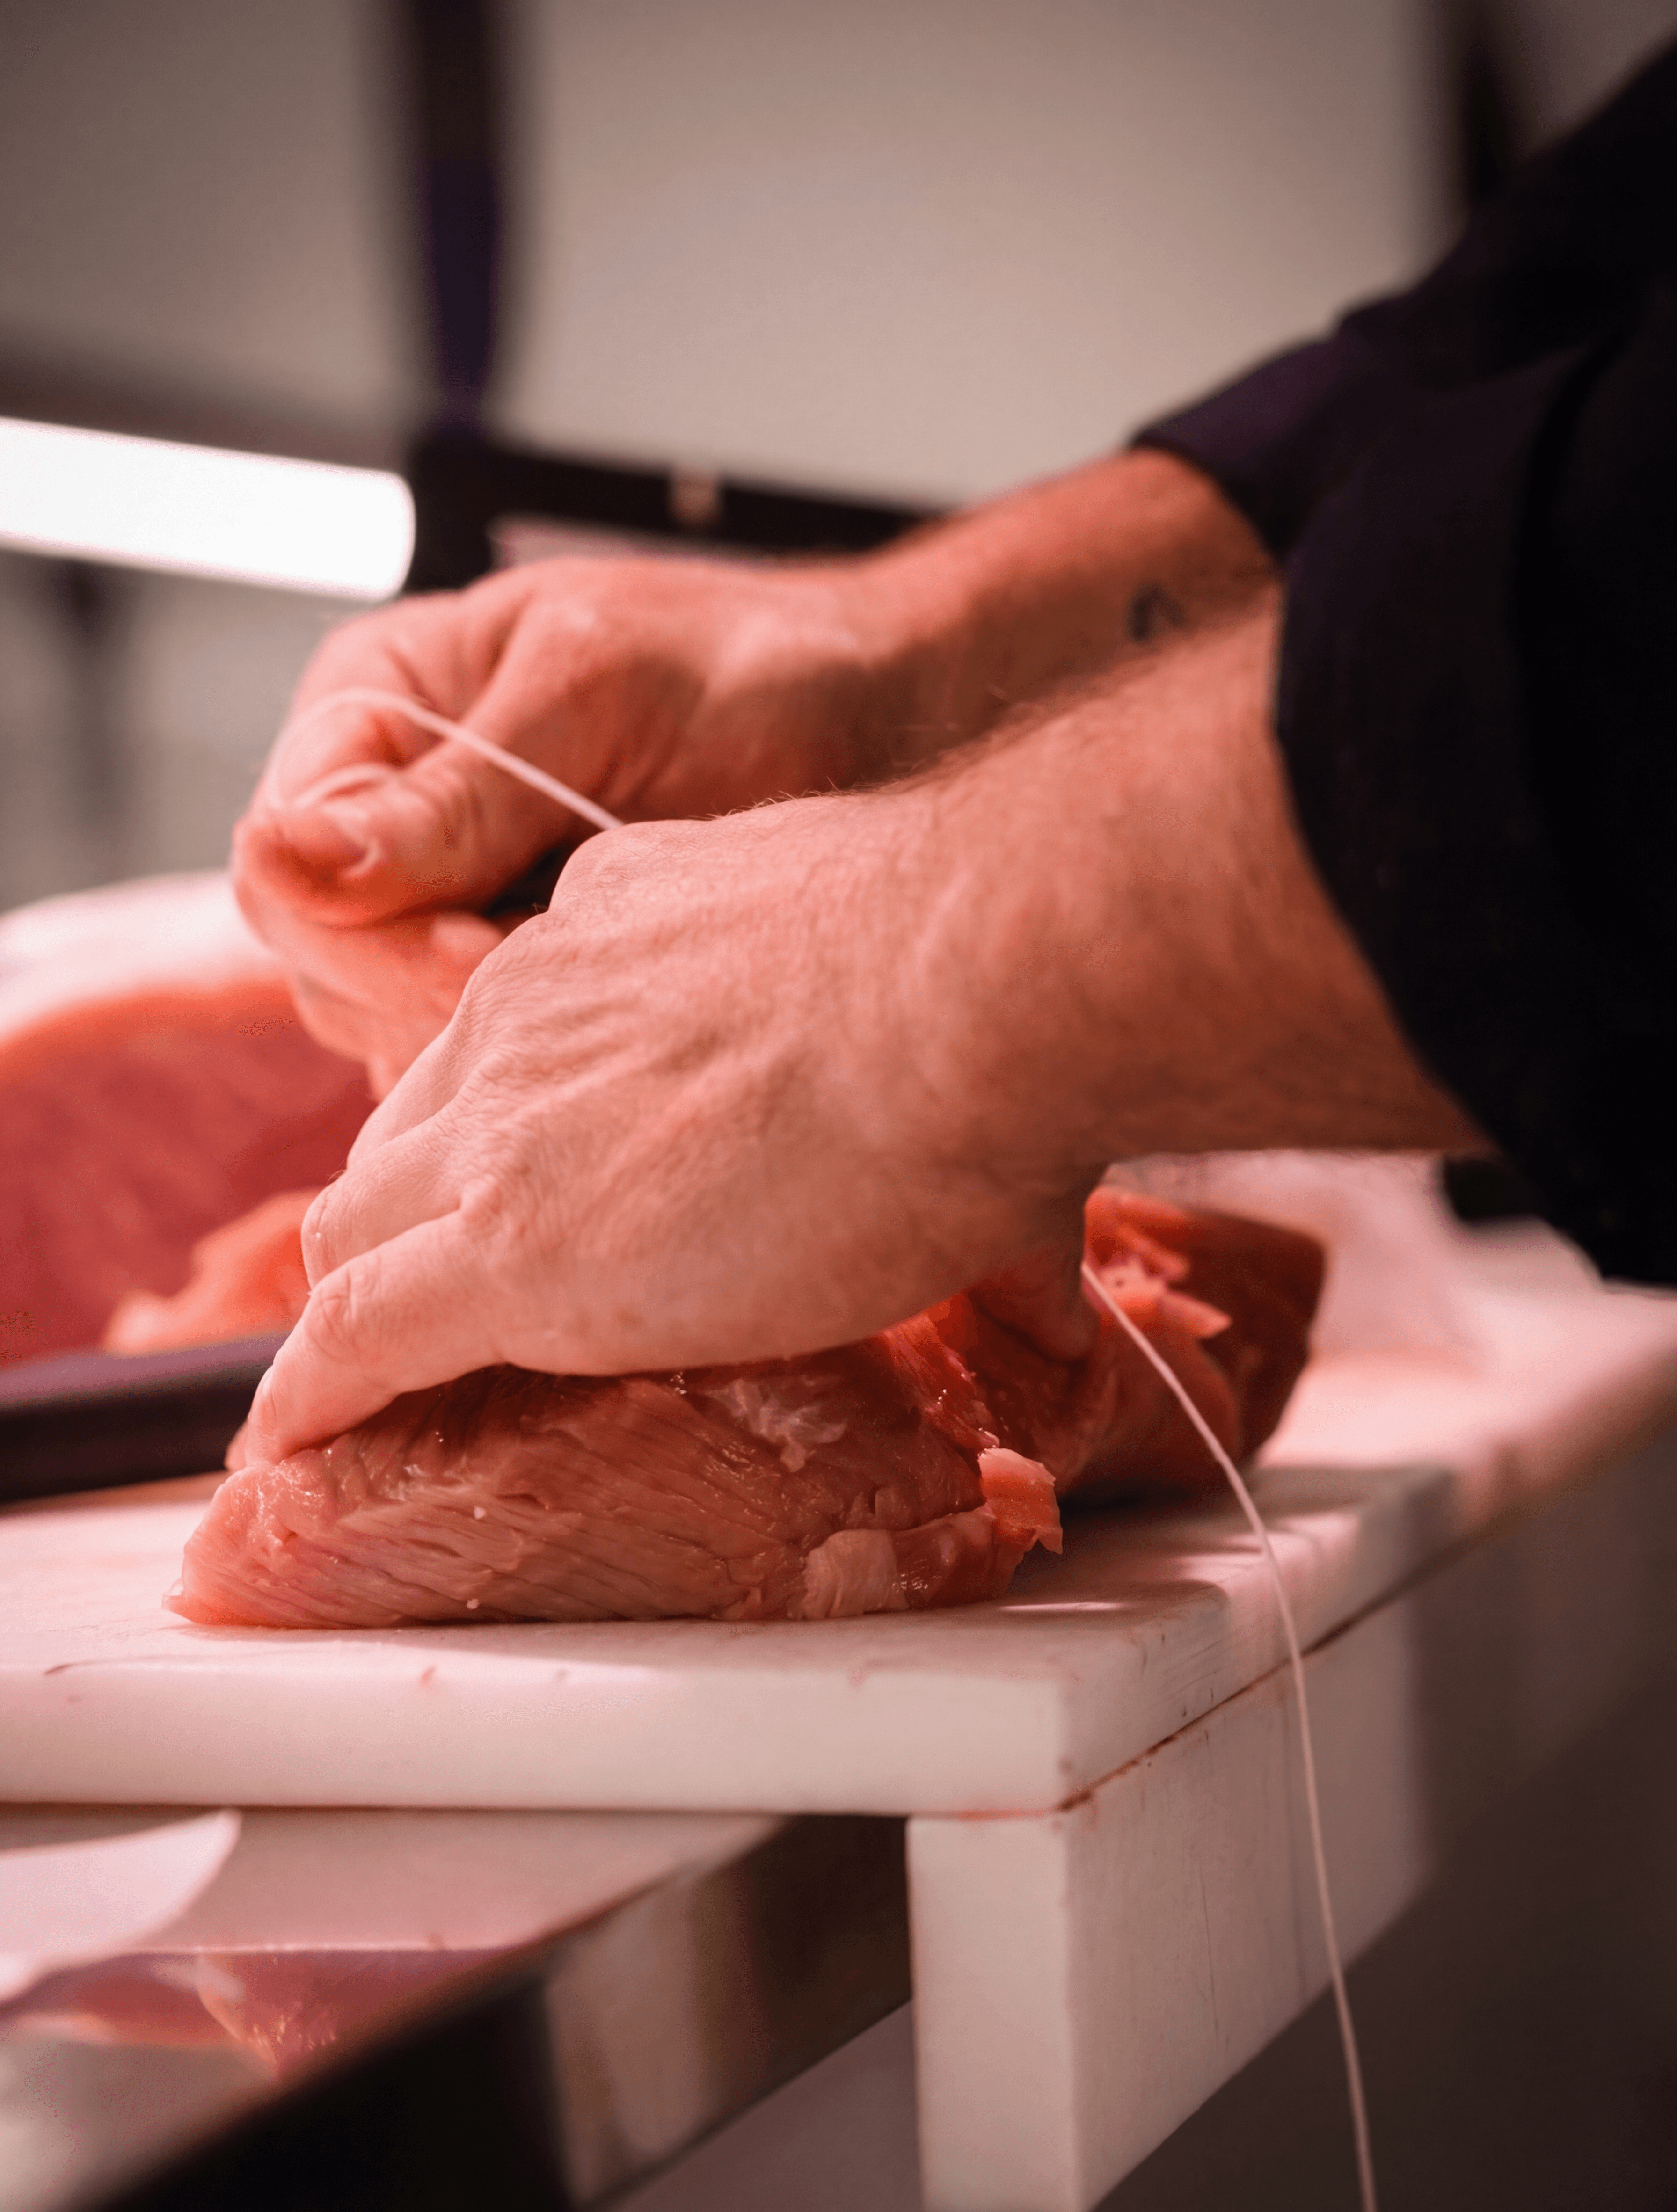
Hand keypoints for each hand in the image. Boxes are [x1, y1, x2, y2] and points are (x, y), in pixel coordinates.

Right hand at [231, 452, 1272, 1092]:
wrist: (881, 719)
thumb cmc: (758, 671)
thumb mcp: (599, 696)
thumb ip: (453, 791)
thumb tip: (287, 859)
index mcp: (377, 705)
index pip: (284, 857)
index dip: (368, 929)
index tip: (488, 960)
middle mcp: (392, 810)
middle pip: (323, 956)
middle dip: (426, 994)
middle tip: (561, 999)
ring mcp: (452, 898)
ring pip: (385, 1020)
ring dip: (475, 1045)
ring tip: (609, 1011)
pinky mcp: (518, 971)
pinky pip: (465, 1054)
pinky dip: (527, 1067)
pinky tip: (615, 1047)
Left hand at [243, 599, 1474, 1464]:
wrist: (969, 986)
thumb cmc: (986, 989)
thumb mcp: (907, 1016)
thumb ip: (927, 1142)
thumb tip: (1068, 1312)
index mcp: (619, 941)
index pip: (507, 1051)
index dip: (484, 1135)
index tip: (491, 1187)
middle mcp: (535, 1012)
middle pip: (406, 1130)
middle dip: (397, 1215)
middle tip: (413, 1296)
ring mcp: (508, 1125)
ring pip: (358, 1225)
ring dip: (351, 1305)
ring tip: (340, 1387)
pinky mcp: (507, 1247)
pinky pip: (359, 1332)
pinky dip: (316, 1392)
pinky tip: (292, 1442)